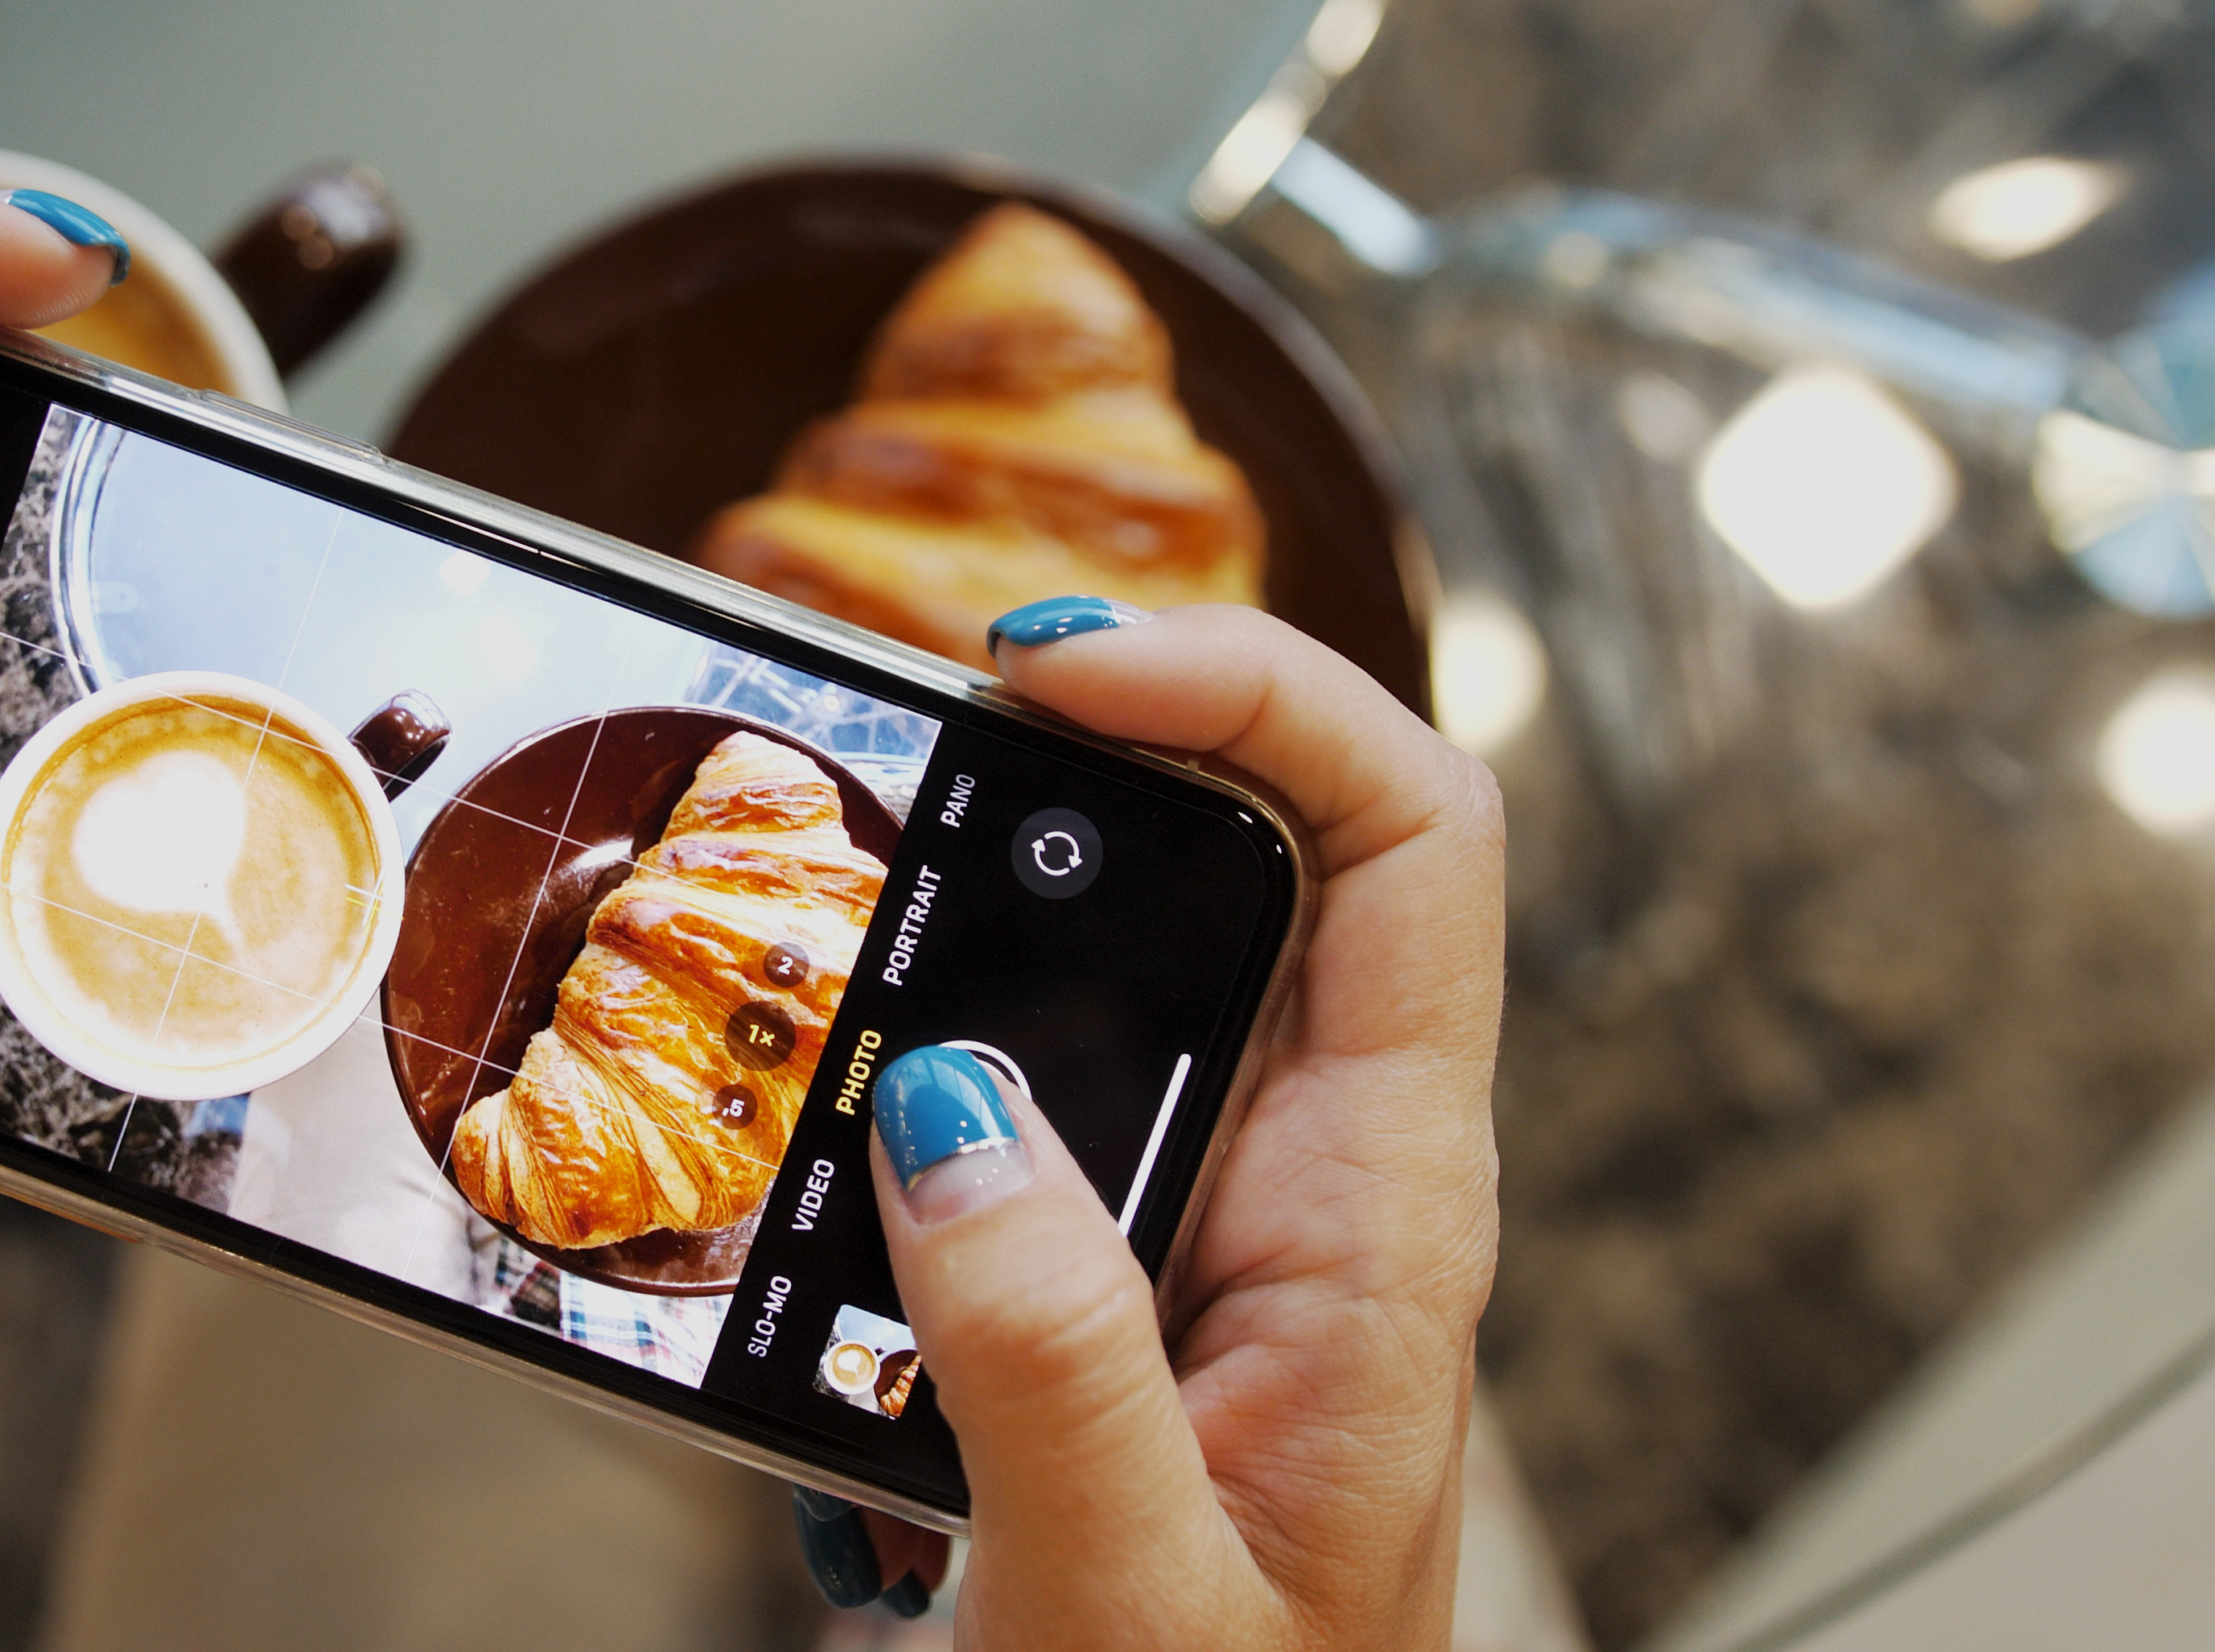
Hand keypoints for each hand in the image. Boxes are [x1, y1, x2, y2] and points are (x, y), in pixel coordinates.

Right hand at [799, 600, 1504, 1646]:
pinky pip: (1034, 1080)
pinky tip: (822, 1073)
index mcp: (1381, 1219)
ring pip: (1144, 943)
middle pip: (1273, 832)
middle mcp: (1319, 1177)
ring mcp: (1218, 1208)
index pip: (1409, 838)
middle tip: (913, 722)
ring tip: (845, 862)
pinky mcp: (1119, 1262)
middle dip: (1099, 739)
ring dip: (994, 884)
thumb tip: (947, 1094)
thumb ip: (1042, 1358)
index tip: (1049, 671)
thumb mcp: (1123, 1593)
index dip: (1258, 690)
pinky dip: (926, 1028)